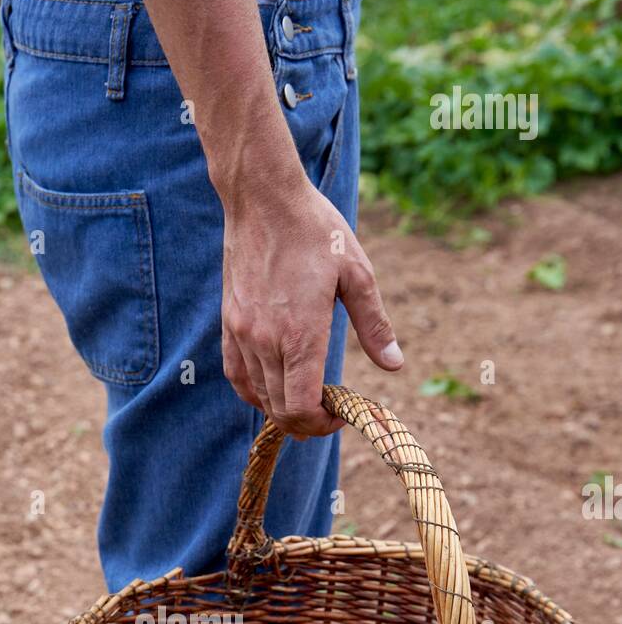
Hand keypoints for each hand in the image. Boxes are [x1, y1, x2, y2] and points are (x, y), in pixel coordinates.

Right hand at [221, 177, 402, 437]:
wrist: (263, 198)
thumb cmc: (315, 230)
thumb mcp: (357, 274)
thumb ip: (374, 325)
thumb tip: (394, 366)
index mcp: (300, 334)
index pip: (301, 407)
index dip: (322, 424)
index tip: (340, 414)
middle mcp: (266, 341)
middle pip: (280, 411)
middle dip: (307, 422)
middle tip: (329, 412)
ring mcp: (243, 334)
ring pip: (259, 396)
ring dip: (283, 407)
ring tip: (307, 398)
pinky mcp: (229, 323)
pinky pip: (236, 375)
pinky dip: (255, 392)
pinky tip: (272, 388)